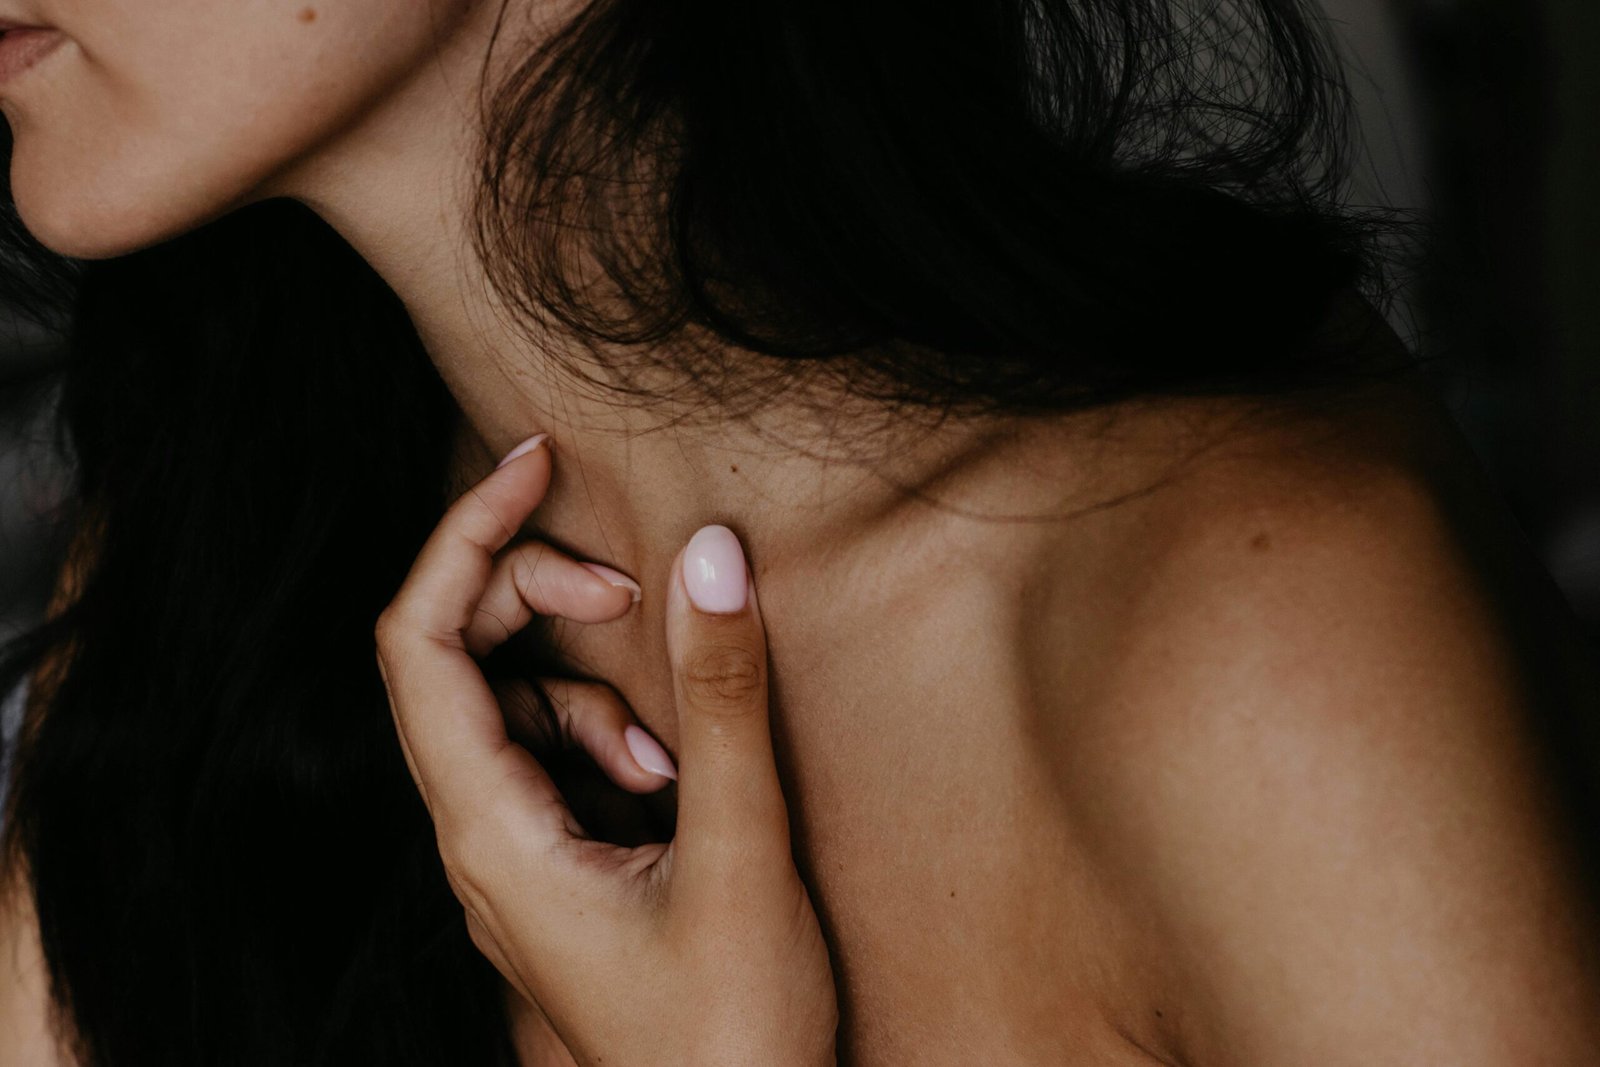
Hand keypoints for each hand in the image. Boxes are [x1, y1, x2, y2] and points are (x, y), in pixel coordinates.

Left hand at [375, 433, 838, 1065]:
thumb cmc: (732, 1036)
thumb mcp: (741, 855)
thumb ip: (725, 701)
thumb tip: (711, 552)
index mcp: (489, 834)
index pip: (420, 644)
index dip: (465, 535)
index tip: (536, 463)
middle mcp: (477, 842)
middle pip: (454, 662)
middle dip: (537, 598)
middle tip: (635, 586)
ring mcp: (509, 861)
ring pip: (506, 711)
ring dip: (588, 683)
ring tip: (674, 745)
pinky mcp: (553, 872)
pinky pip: (548, 762)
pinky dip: (605, 738)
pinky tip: (670, 778)